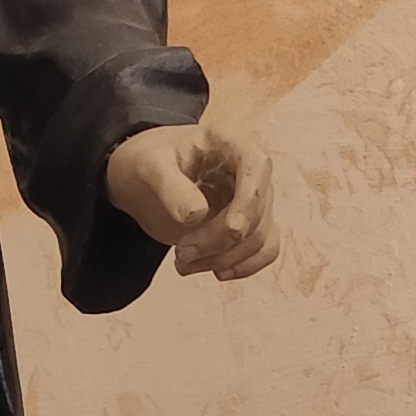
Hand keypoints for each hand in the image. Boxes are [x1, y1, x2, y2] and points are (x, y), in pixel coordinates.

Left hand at [105, 118, 277, 280]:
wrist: (150, 174)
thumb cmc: (151, 160)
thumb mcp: (150, 166)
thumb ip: (171, 187)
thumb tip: (196, 216)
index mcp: (232, 143)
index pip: (257, 168)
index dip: (249, 203)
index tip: (231, 230)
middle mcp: (251, 171)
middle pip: (256, 214)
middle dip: (219, 242)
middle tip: (179, 254)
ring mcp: (255, 199)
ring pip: (260, 239)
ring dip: (224, 259)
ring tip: (183, 263)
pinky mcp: (252, 224)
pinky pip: (265, 250)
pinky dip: (243, 267)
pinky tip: (215, 271)